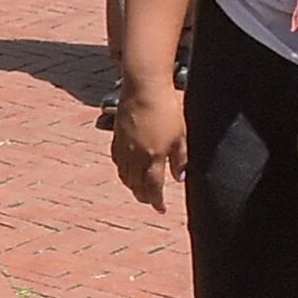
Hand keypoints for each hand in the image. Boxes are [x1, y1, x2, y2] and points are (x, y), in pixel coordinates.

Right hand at [112, 77, 187, 211]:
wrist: (144, 87)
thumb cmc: (167, 108)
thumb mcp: (181, 135)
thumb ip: (180, 159)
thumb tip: (180, 178)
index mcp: (153, 158)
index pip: (153, 189)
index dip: (157, 202)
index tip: (161, 209)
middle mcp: (135, 156)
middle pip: (136, 186)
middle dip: (144, 196)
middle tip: (151, 200)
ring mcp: (124, 147)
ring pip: (124, 176)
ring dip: (132, 186)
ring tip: (139, 188)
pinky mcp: (116, 136)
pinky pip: (117, 161)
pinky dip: (123, 170)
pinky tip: (127, 169)